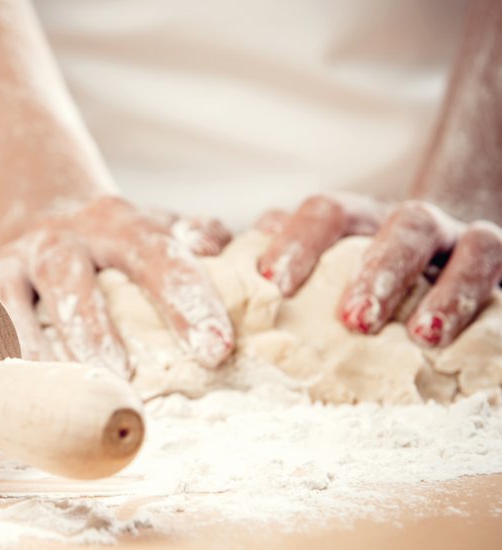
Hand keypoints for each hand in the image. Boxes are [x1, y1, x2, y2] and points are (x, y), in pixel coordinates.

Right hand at [0, 196, 233, 377]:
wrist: (42, 217)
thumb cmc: (115, 243)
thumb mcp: (159, 227)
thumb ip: (198, 234)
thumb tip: (214, 246)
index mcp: (118, 225)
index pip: (156, 256)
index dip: (186, 300)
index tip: (215, 349)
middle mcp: (62, 239)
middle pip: (71, 278)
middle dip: (94, 330)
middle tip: (121, 380)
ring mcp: (17, 261)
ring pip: (17, 303)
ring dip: (37, 350)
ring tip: (61, 398)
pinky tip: (12, 396)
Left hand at [257, 194, 501, 346]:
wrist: (443, 277)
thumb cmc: (356, 287)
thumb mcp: (314, 275)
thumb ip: (259, 265)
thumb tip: (198, 249)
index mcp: (352, 222)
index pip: (324, 214)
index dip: (298, 240)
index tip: (275, 281)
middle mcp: (398, 222)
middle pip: (390, 221)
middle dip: (371, 268)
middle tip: (353, 319)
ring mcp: (447, 237)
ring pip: (439, 236)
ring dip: (433, 286)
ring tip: (421, 334)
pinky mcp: (490, 261)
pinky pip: (489, 261)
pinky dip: (472, 295)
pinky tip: (451, 334)